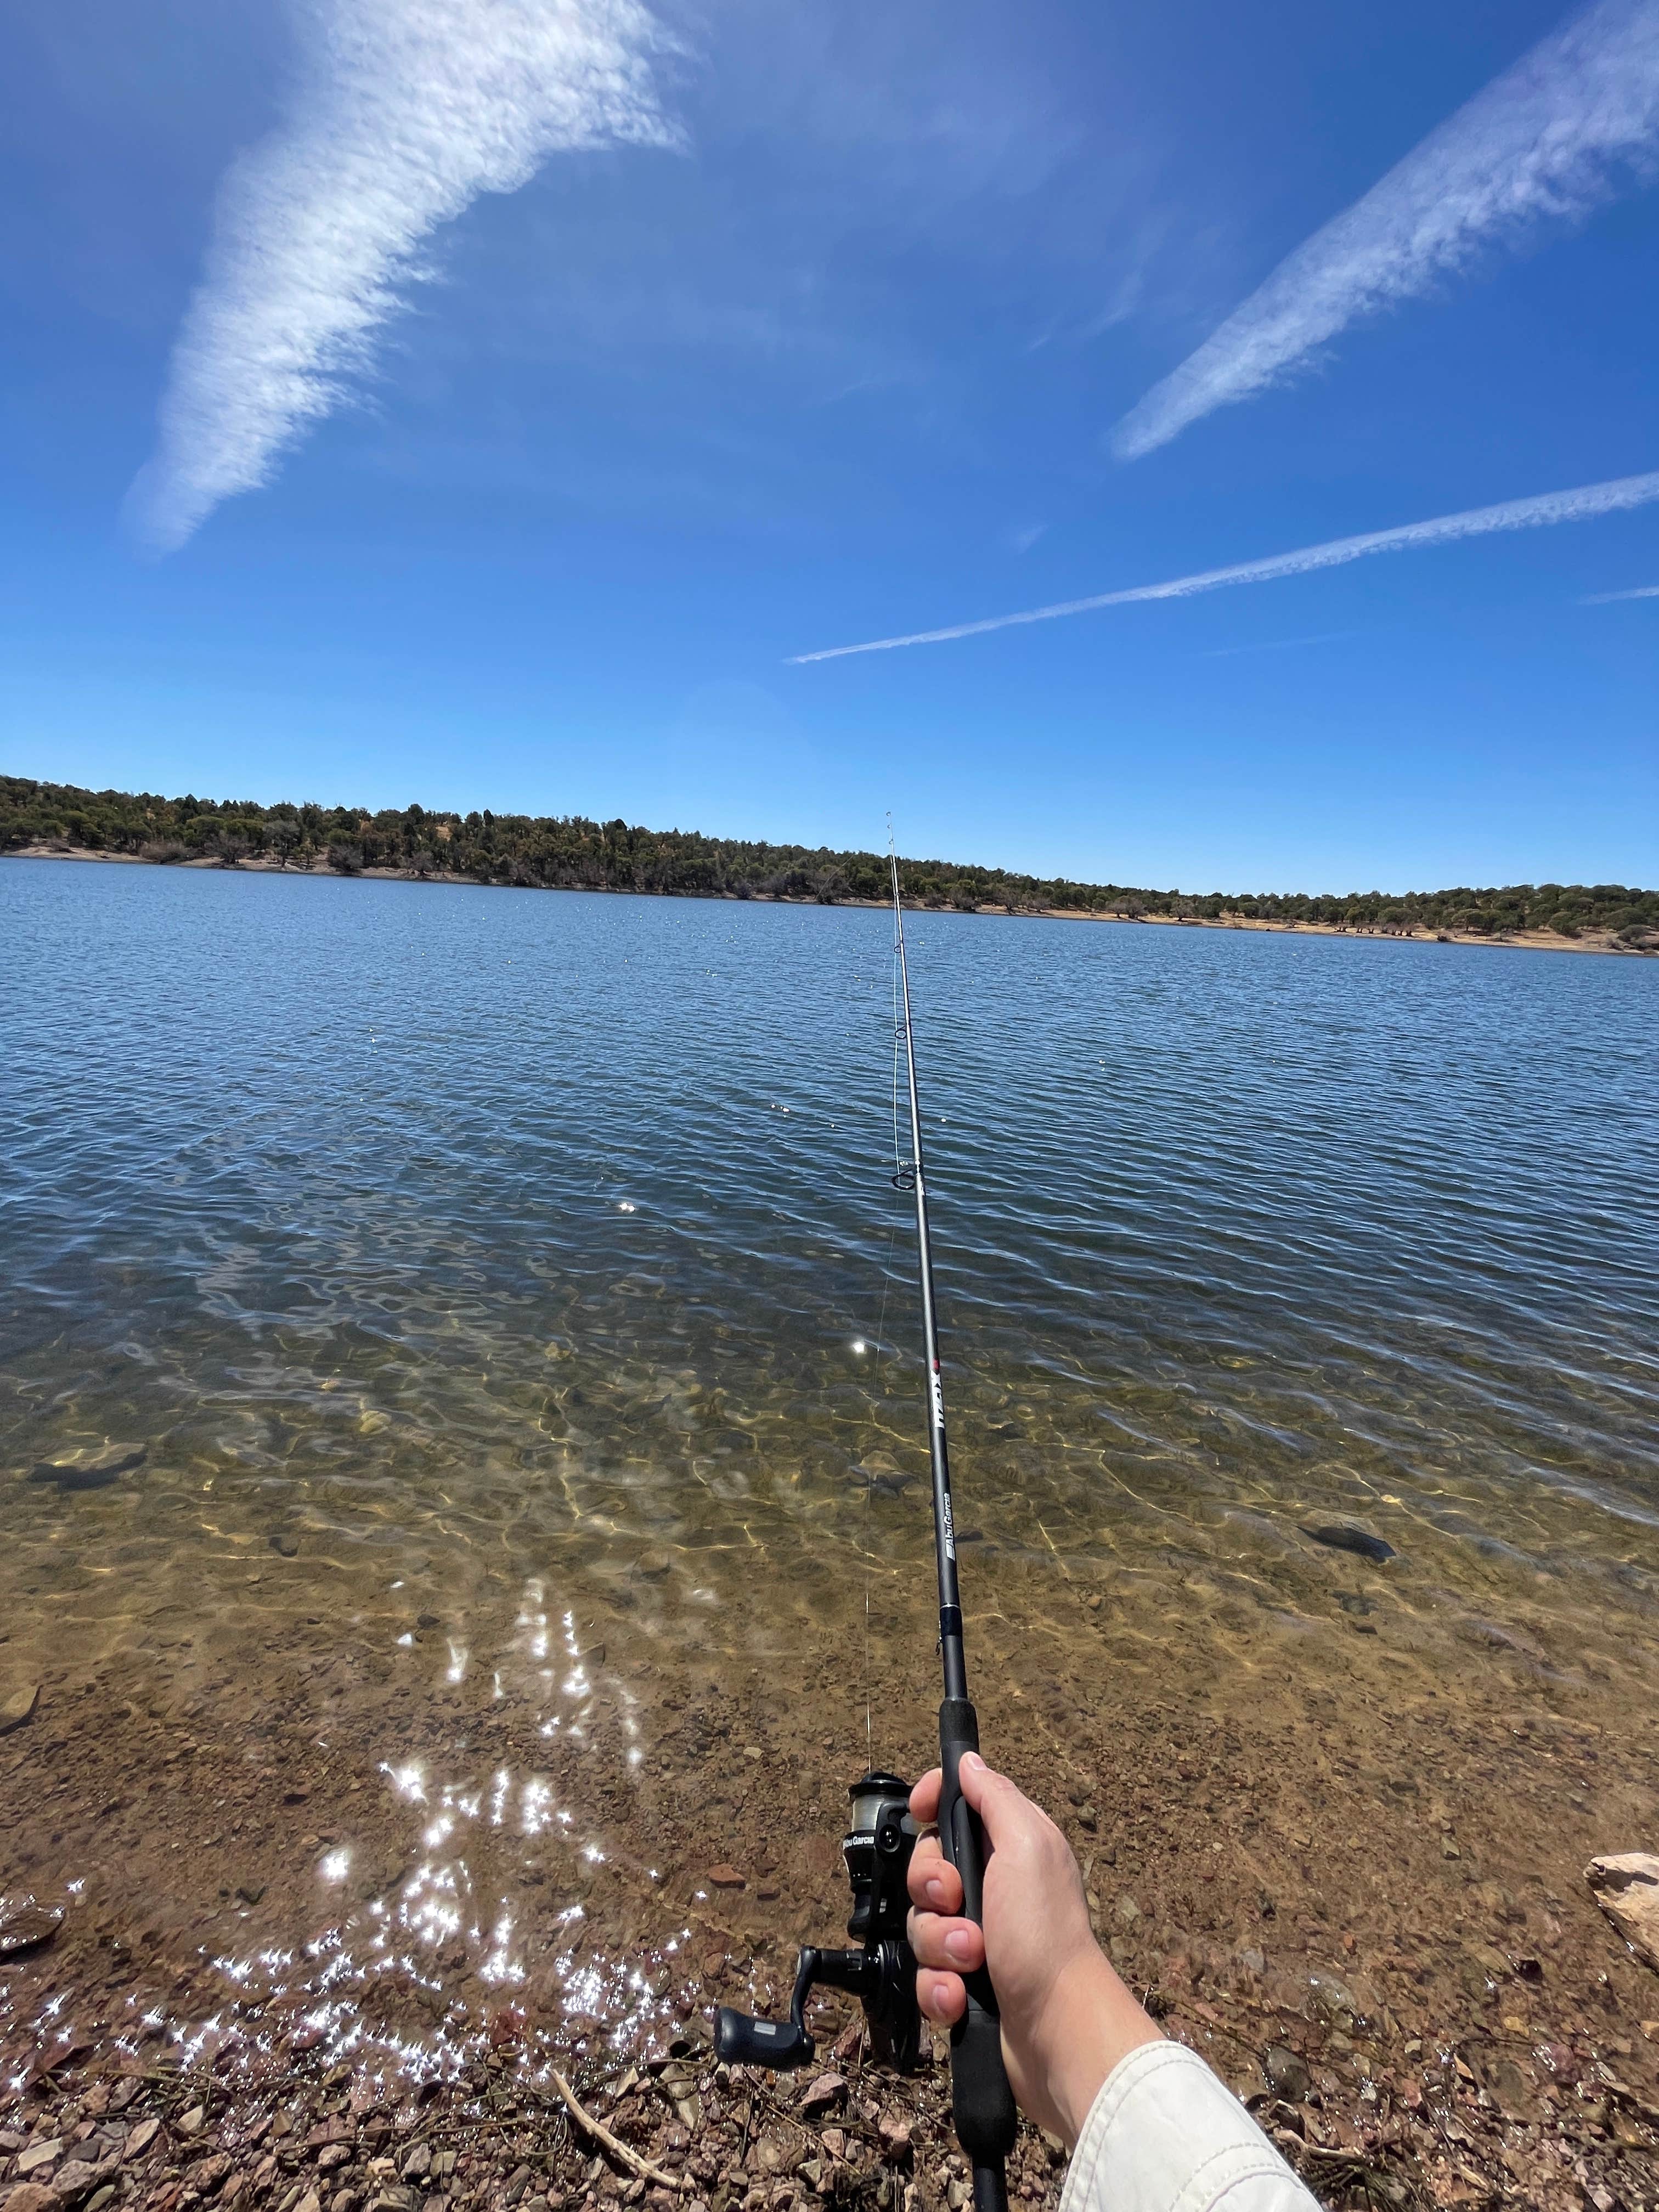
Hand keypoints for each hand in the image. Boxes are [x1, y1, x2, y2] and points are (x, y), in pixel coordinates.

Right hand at [907, 1754, 1161, 2146]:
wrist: (1057, 2029)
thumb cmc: (1046, 1933)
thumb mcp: (1027, 1846)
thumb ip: (995, 1798)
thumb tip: (969, 1760)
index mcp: (1010, 1847)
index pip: (956, 1807)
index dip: (931, 1803)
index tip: (920, 1810)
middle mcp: (993, 1889)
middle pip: (926, 1869)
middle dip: (932, 1889)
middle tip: (959, 1903)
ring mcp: (977, 1939)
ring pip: (922, 1926)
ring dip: (940, 1946)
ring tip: (973, 1962)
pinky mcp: (965, 1985)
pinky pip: (925, 1977)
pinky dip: (939, 1989)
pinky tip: (960, 1998)